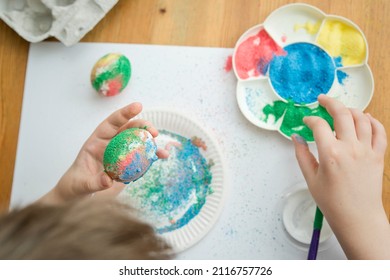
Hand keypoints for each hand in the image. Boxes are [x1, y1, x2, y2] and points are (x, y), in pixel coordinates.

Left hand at [39, 102, 167, 204]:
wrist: (80, 193)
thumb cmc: (77, 184)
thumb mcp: (81, 184)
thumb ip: (94, 182)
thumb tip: (108, 180)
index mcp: (97, 141)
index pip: (112, 123)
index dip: (125, 113)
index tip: (138, 106)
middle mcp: (111, 144)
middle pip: (129, 129)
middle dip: (143, 127)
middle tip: (155, 133)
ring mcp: (121, 153)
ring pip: (138, 142)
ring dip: (151, 144)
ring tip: (162, 152)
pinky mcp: (127, 163)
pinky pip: (141, 157)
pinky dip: (152, 156)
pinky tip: (162, 157)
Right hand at [292, 94, 389, 258]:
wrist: (358, 217)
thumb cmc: (332, 202)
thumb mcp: (310, 178)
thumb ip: (302, 155)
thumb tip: (296, 137)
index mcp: (330, 154)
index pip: (318, 125)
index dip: (310, 119)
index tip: (306, 122)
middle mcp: (350, 148)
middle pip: (342, 114)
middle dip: (330, 102)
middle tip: (323, 100)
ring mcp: (366, 150)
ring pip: (362, 119)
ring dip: (351, 110)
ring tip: (342, 110)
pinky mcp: (378, 155)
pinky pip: (379, 131)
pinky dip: (373, 121)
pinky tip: (366, 118)